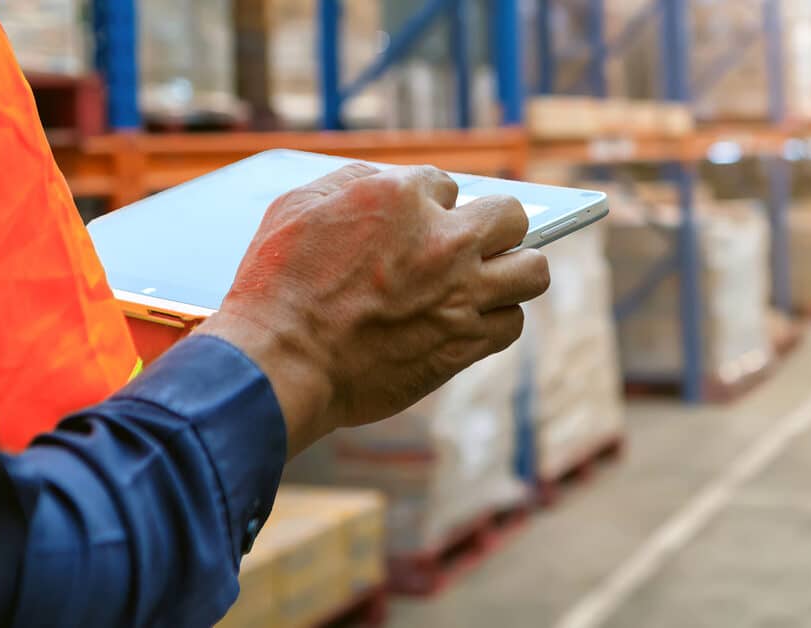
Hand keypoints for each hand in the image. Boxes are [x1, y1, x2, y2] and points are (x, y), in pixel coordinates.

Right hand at [199, 163, 549, 456]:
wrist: (281, 361)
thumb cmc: (276, 284)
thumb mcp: (297, 206)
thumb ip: (351, 183)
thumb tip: (386, 179)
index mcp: (401, 198)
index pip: (447, 184)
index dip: (432, 205)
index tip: (420, 227)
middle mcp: (443, 240)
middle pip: (511, 217)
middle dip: (495, 227)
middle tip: (472, 247)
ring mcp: (461, 293)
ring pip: (533, 270)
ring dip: (514, 272)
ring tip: (490, 282)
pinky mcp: (464, 343)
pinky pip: (513, 324)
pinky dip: (498, 321)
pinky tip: (474, 322)